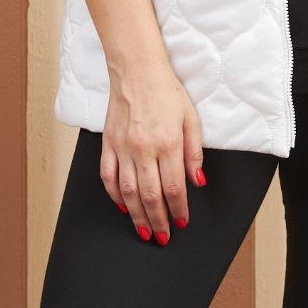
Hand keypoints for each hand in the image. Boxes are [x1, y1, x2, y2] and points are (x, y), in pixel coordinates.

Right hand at [99, 57, 206, 244]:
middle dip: (158, 221)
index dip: (179, 210)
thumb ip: (194, 153)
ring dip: (137, 216)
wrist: (137, 71)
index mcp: (168, 142)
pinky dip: (115, 195)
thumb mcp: (190, 119)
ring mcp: (123, 148)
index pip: (174, 187)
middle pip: (151, 196)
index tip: (181, 222)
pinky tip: (122, 206)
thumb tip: (198, 182)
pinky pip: (108, 177)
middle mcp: (144, 149)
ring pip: (128, 192)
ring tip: (144, 231)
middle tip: (162, 237)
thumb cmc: (167, 92)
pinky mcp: (108, 144)